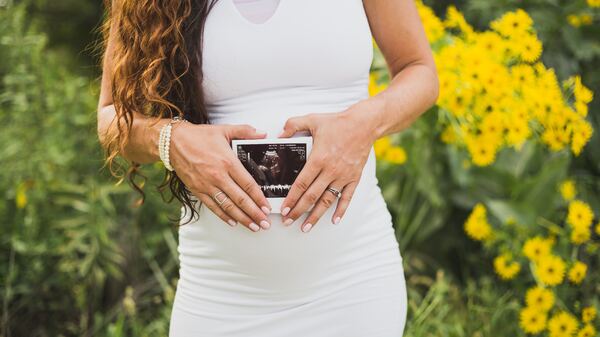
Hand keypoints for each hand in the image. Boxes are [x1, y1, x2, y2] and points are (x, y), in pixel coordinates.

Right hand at [169, 123, 271, 231]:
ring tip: (253, 227)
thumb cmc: (198, 136)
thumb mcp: (224, 129)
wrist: (172, 142)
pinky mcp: (197, 190)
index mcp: (228, 162)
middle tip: (265, 223)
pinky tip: (233, 222)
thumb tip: (263, 134)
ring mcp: (207, 185)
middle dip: (254, 213)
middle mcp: (218, 176)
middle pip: (240, 199)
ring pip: (228, 206)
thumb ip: (245, 131)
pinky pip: (213, 207)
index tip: (267, 208)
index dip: (259, 198)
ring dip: (242, 218)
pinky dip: (224, 216)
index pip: (248, 184)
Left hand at [278, 102, 378, 231]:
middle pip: (311, 196)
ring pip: (327, 201)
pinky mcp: (354, 178)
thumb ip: (292, 125)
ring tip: (306, 227)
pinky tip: (334, 220)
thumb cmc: (339, 123)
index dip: (291, 198)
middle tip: (288, 221)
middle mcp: (331, 170)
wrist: (365, 124)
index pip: (301, 184)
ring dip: (316, 216)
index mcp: (318, 158)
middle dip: (298, 211)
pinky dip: (341, 210)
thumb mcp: (312, 119)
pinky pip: (347, 197)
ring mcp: (343, 176)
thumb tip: (279, 135)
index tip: (284, 209)